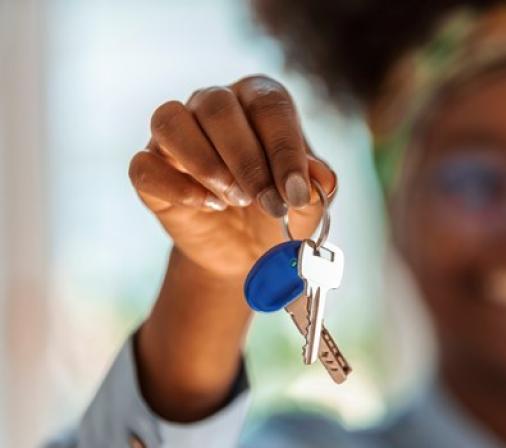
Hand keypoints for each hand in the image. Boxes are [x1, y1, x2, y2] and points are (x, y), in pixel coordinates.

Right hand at [129, 75, 335, 281]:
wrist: (246, 250)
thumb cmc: (280, 210)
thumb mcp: (307, 203)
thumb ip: (316, 186)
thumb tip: (321, 178)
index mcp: (257, 100)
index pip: (268, 104)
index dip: (284, 147)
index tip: (296, 191)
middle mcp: (212, 105)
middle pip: (217, 106)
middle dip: (247, 161)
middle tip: (268, 203)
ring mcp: (175, 135)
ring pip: (170, 121)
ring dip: (205, 162)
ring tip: (234, 199)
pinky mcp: (150, 169)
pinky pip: (144, 165)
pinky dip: (175, 186)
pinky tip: (207, 206)